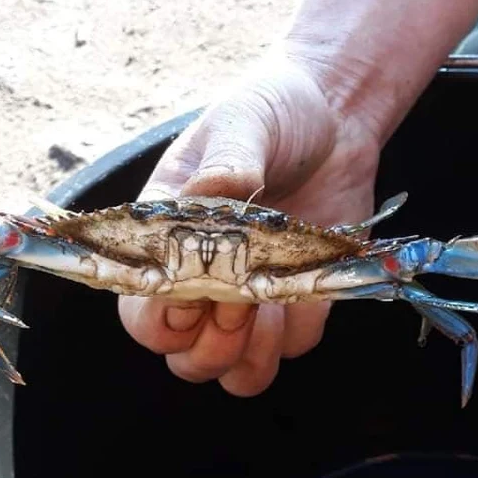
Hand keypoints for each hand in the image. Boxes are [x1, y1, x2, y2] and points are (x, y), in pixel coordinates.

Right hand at [117, 46, 381, 397]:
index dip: (162, 317)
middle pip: (176, 352)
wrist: (340, 112)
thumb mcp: (244, 120)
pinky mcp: (296, 303)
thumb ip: (227, 157)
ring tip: (270, 306)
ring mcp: (247, 295)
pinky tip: (304, 292)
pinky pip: (286, 352)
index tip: (199, 290)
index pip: (137, 306)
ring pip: (225, 368)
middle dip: (206, 343)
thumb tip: (214, 189)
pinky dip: (292, 337)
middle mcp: (198, 274)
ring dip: (245, 355)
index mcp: (165, 234)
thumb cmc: (274, 110)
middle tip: (242, 301)